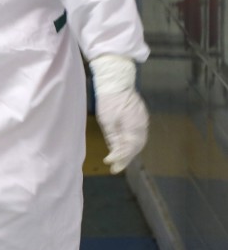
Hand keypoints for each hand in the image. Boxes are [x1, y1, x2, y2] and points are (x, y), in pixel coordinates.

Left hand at [90, 55, 148, 173]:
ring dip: (130, 152)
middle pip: (136, 147)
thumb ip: (113, 137)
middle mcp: (142, 125)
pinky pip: (139, 134)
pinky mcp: (141, 117)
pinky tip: (125, 147)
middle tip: (115, 168)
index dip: (120, 158)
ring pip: (139, 141)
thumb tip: (115, 151)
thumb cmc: (109, 100)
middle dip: (126, 158)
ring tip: (120, 161)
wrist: (117, 81)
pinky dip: (132, 142)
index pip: (129, 148)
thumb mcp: (107, 120)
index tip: (110, 165)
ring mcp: (143, 121)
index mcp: (133, 126)